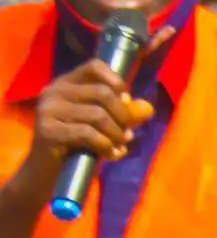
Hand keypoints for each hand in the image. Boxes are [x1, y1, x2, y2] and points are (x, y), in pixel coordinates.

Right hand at [27, 56, 152, 186]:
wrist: (49, 171)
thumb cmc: (78, 144)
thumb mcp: (101, 125)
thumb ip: (122, 113)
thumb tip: (147, 108)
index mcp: (66, 83)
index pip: (94, 66)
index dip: (116, 81)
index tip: (126, 101)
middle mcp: (54, 92)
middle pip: (102, 92)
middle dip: (123, 115)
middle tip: (127, 133)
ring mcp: (48, 110)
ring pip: (97, 115)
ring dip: (116, 134)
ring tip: (120, 145)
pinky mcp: (48, 131)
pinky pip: (88, 134)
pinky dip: (106, 146)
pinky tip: (110, 155)